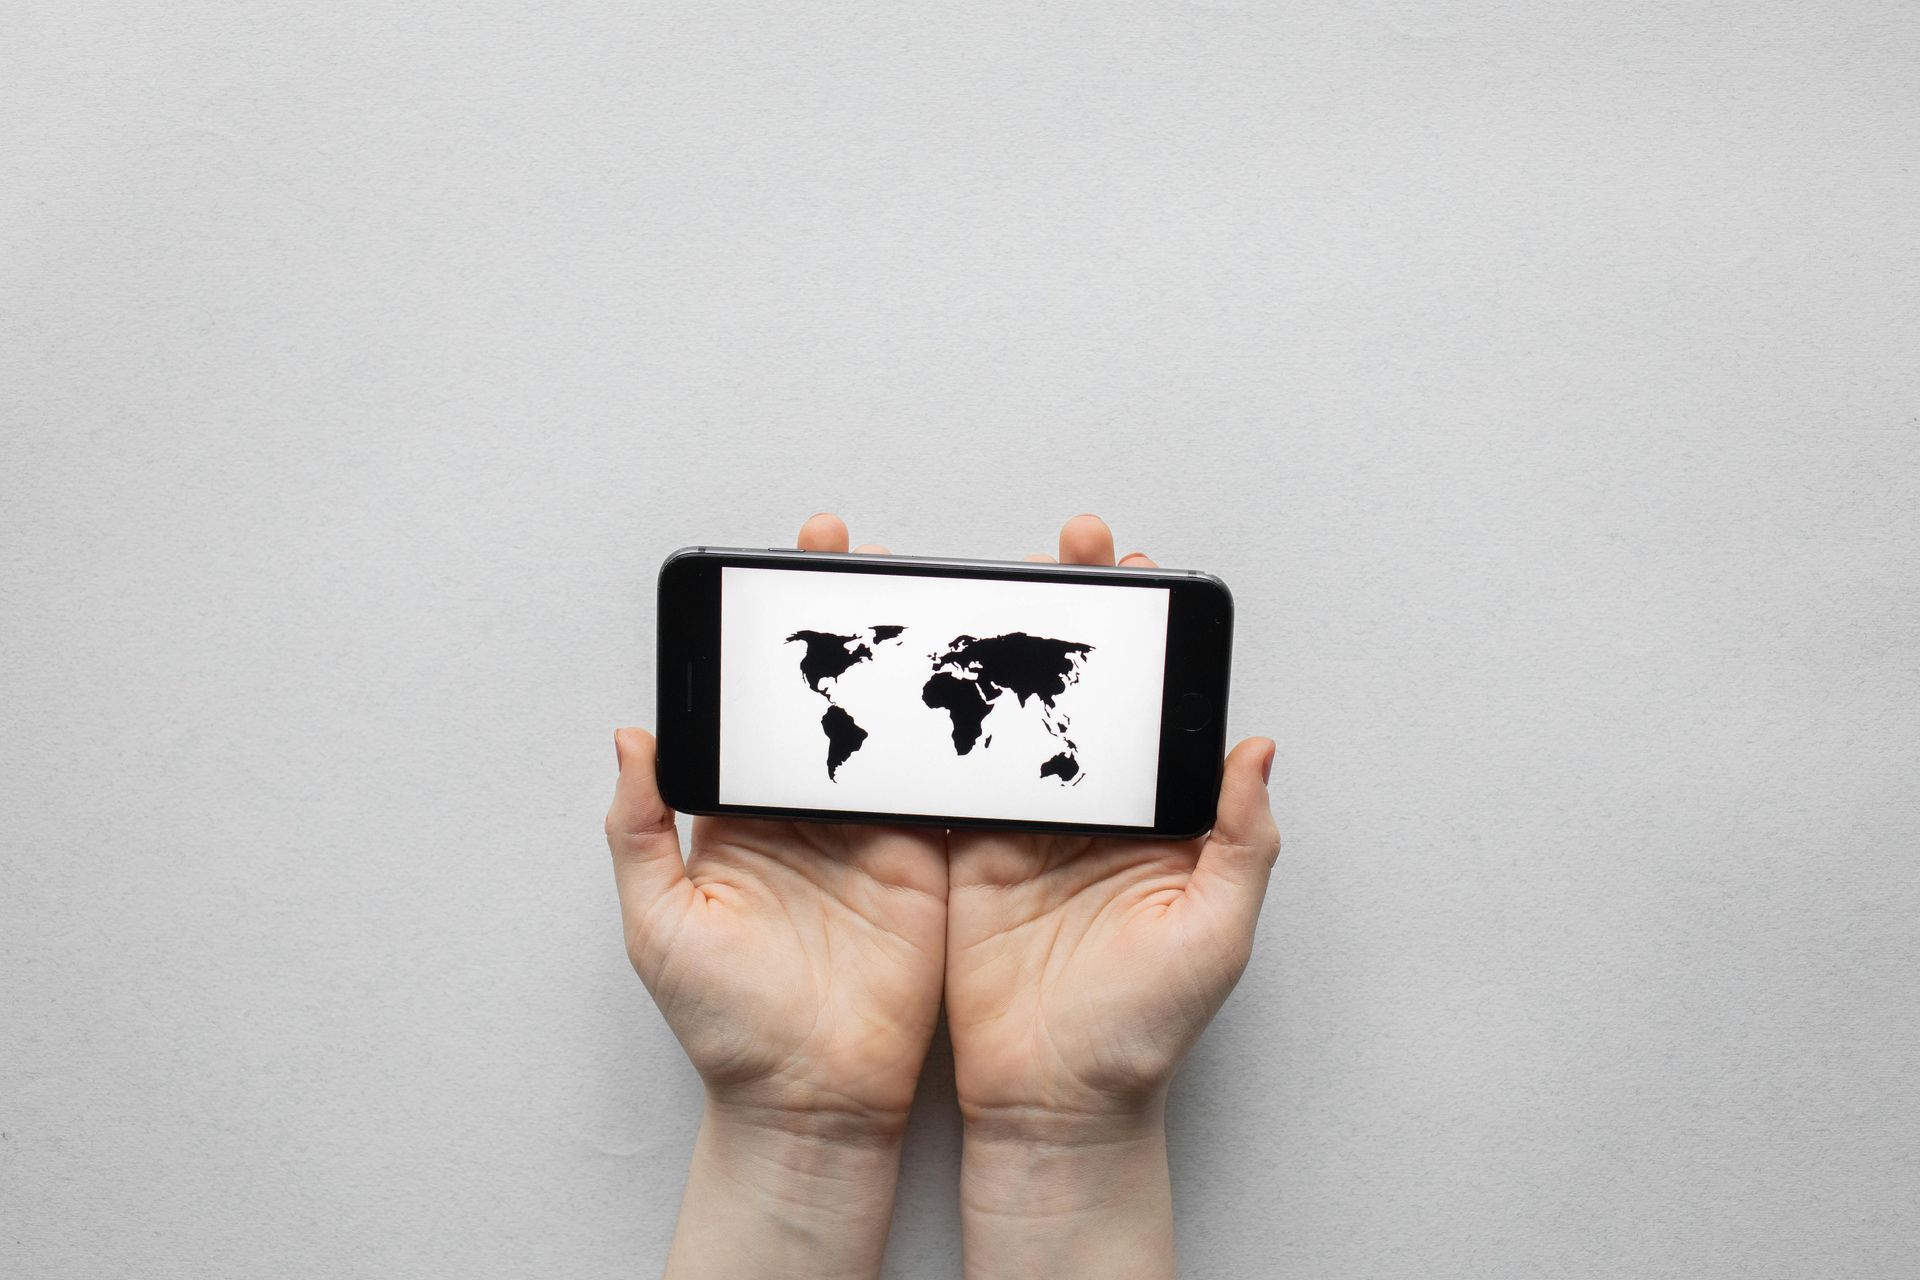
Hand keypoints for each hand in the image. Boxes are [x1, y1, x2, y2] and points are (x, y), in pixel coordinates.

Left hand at [606, 513, 945, 1278]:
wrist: (809, 1104)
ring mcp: (884, 831)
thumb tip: (633, 733)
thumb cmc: (724, 1026)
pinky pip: (959, 785)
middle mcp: (822, 808)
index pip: (777, 694)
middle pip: (851, 691)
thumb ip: (641, 828)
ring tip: (949, 589)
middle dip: (868, 616)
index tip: (801, 556)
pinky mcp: (938, 863)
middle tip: (876, 551)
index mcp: (754, 809)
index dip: (789, 623)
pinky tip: (995, 677)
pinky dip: (979, 734)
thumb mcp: (660, 925)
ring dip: (932, 658)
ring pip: (911, 724)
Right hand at [944, 513, 1280, 1278]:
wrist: (1052, 1108)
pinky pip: (945, 773)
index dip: (1140, 631)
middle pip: (1068, 689)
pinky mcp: (959, 856)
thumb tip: (1257, 749)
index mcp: (1151, 819)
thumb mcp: (1213, 935)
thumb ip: (1239, 842)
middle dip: (1062, 611)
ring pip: (1001, 716)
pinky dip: (930, 721)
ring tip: (977, 582)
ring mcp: (1018, 828)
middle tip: (1059, 548)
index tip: (1133, 565)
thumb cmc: (1144, 1032)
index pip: (1145, 702)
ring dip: (990, 646)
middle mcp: (1085, 810)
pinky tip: (918, 664)